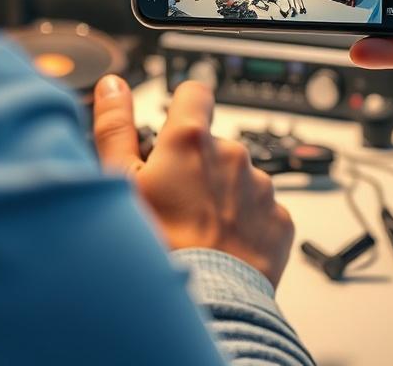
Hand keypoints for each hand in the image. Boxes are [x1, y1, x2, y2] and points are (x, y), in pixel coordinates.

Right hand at [91, 76, 294, 286]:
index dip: (183, 106)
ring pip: (237, 180)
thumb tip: (112, 86)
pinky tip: (221, 247)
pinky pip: (260, 212)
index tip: (174, 126)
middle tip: (174, 203)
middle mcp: (232, 155)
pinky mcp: (279, 220)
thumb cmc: (158, 247)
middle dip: (197, 166)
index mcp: (191, 140)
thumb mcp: (120, 182)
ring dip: (221, 197)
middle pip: (212, 146)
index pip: (194, 93)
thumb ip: (115, 125)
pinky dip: (243, 224)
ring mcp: (260, 188)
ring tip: (197, 232)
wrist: (207, 305)